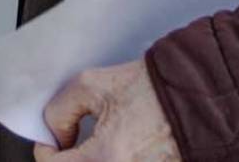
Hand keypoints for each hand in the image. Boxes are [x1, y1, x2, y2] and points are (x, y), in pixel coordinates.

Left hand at [33, 61, 179, 161]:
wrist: (193, 98)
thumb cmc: (151, 90)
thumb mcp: (93, 84)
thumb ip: (62, 109)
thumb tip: (56, 134)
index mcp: (107, 158)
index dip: (45, 151)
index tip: (50, 140)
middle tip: (68, 146)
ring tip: (87, 149)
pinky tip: (109, 152)